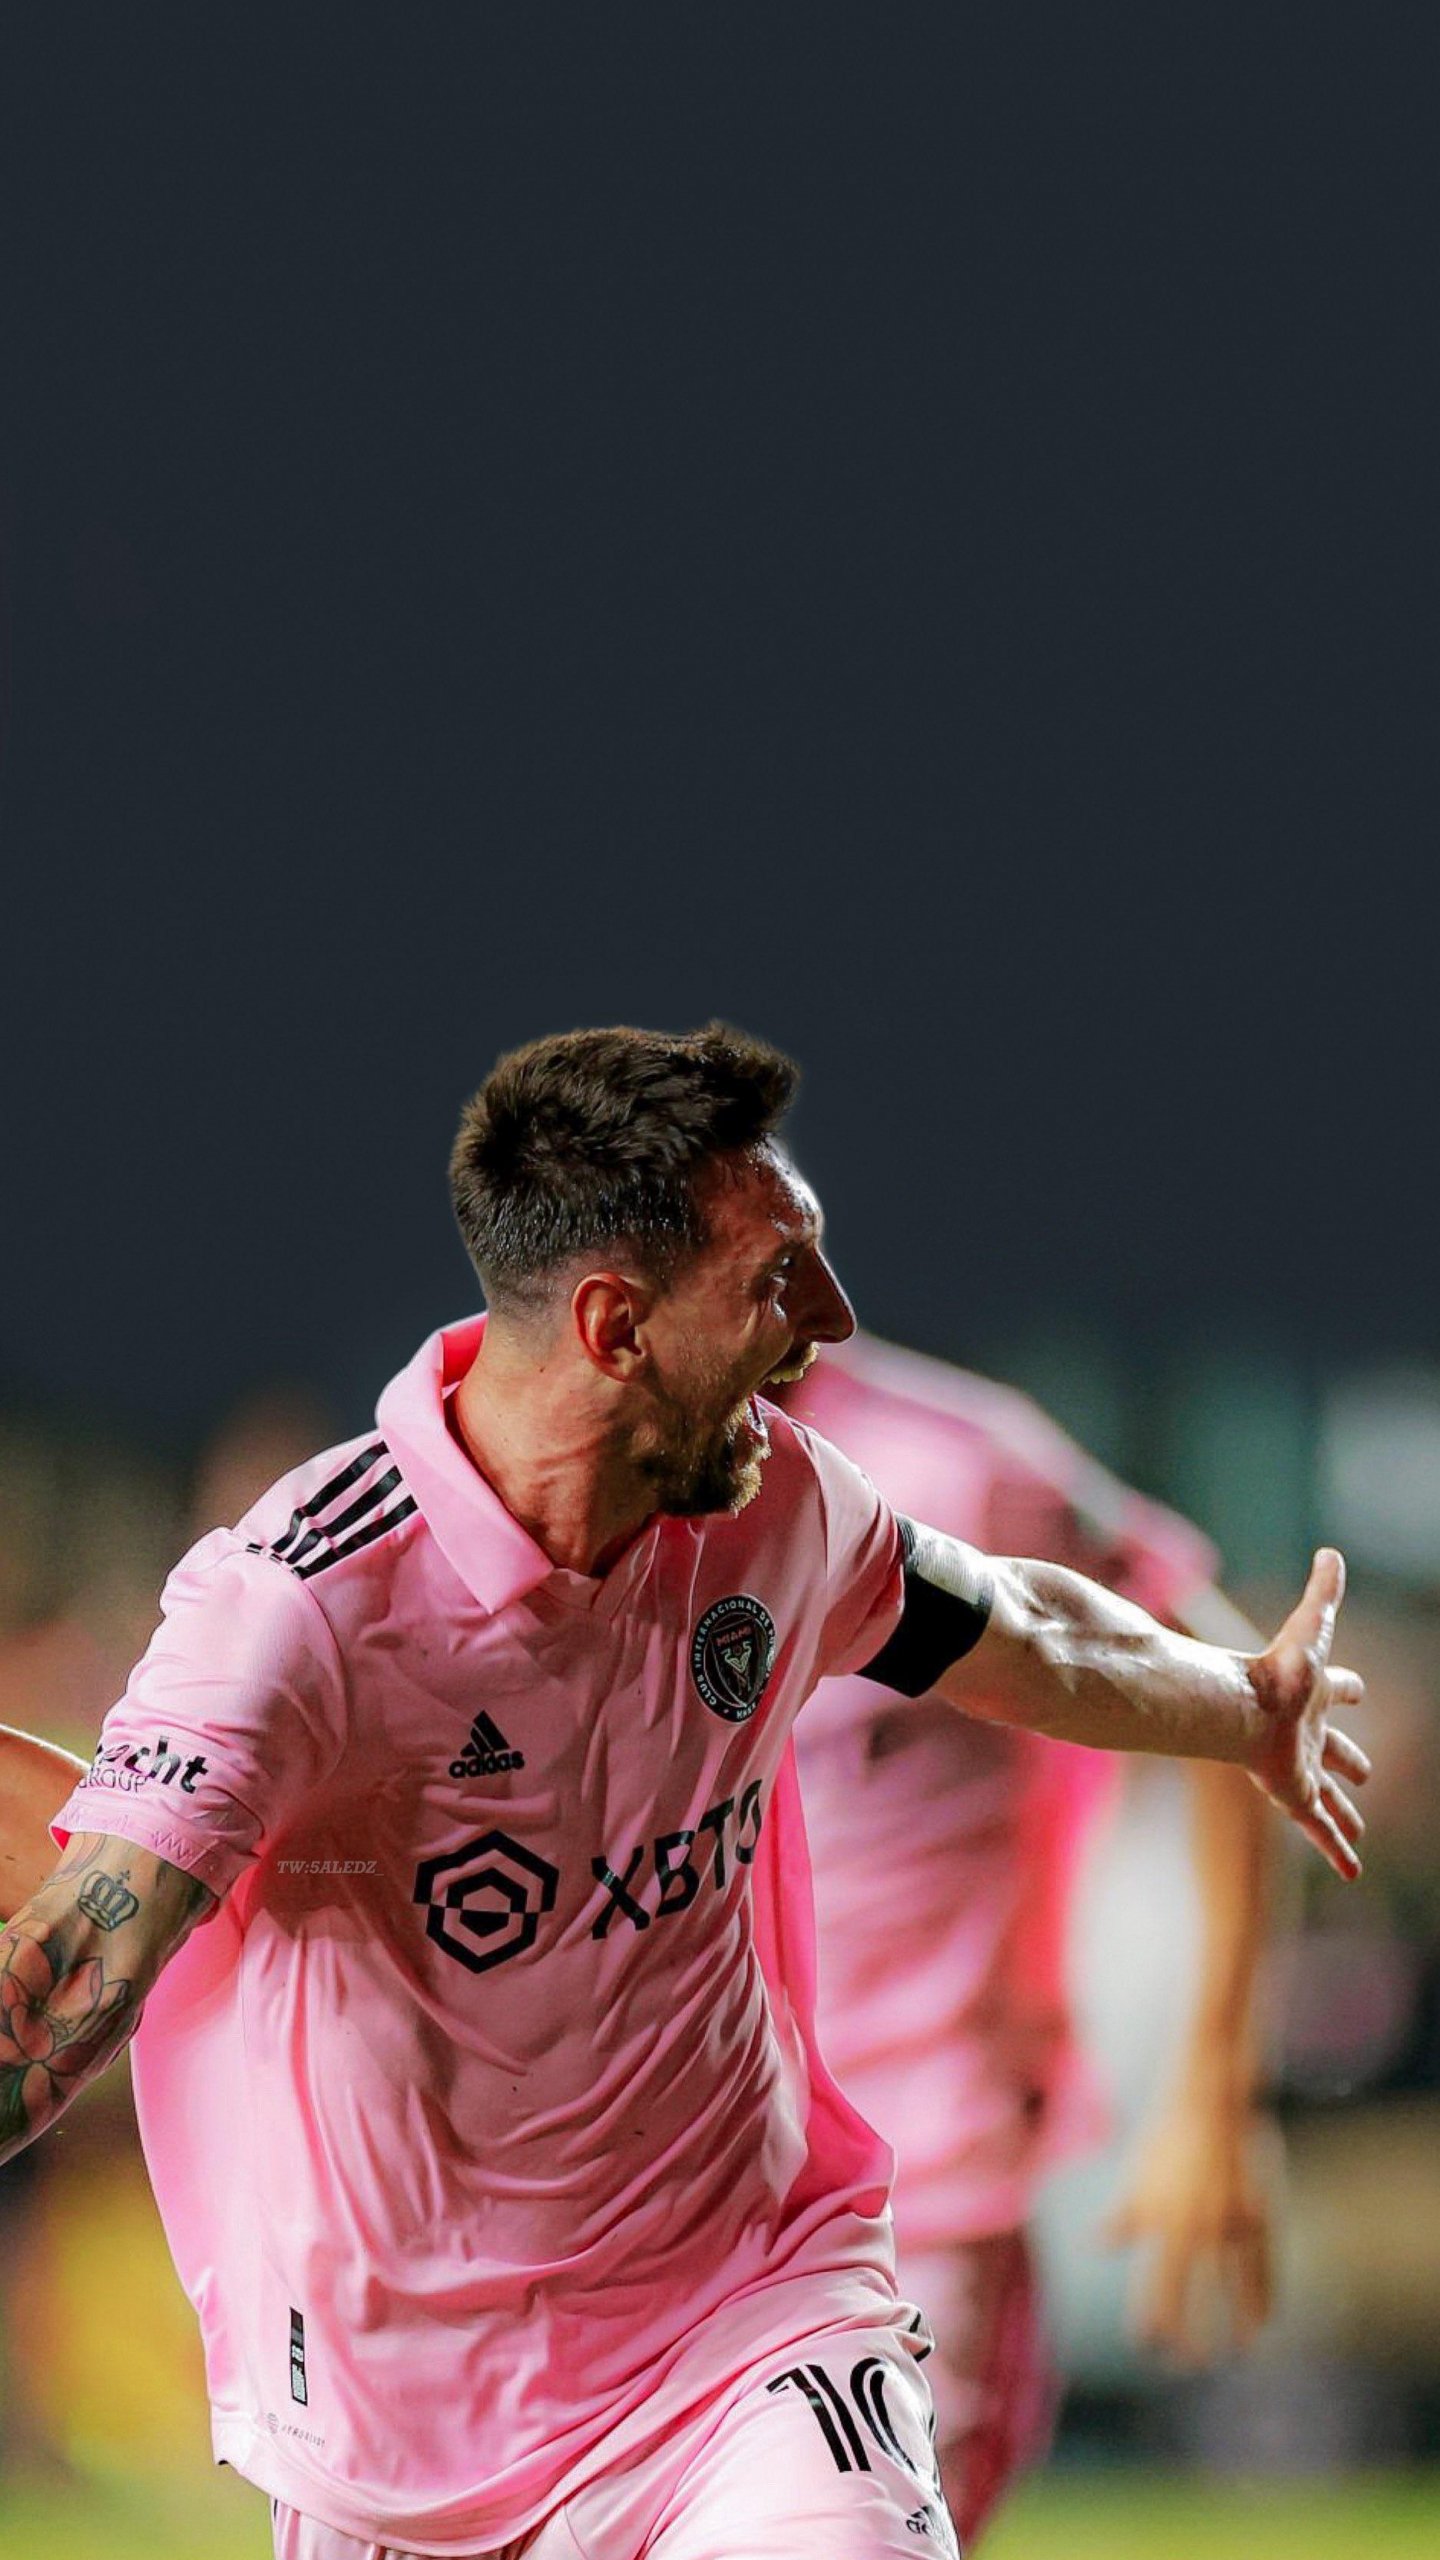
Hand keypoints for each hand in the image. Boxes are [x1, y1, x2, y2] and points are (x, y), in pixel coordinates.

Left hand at [1103, 2101, 1277, 2362]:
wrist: (1208, 2105)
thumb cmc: (1165, 2140)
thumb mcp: (1137, 2180)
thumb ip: (1124, 2220)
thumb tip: (1097, 2246)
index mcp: (1163, 2223)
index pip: (1156, 2288)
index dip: (1152, 2322)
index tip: (1148, 2346)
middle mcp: (1197, 2230)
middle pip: (1194, 2298)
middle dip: (1192, 2335)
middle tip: (1189, 2365)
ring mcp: (1231, 2224)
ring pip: (1236, 2289)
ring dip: (1237, 2325)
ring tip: (1238, 2353)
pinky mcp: (1258, 2214)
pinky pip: (1263, 2266)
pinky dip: (1264, 2295)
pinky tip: (1265, 2317)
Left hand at [1245, 1549, 1368, 1879]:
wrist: (1241, 1708)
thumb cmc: (1276, 1669)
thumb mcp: (1311, 1625)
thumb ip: (1322, 1590)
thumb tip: (1331, 1550)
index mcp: (1313, 1695)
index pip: (1338, 1688)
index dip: (1350, 1687)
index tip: (1361, 1689)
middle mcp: (1308, 1733)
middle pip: (1335, 1749)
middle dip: (1351, 1759)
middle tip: (1366, 1772)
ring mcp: (1302, 1766)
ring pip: (1329, 1796)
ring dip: (1345, 1813)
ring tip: (1358, 1832)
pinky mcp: (1295, 1795)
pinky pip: (1320, 1828)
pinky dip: (1337, 1850)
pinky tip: (1352, 1872)